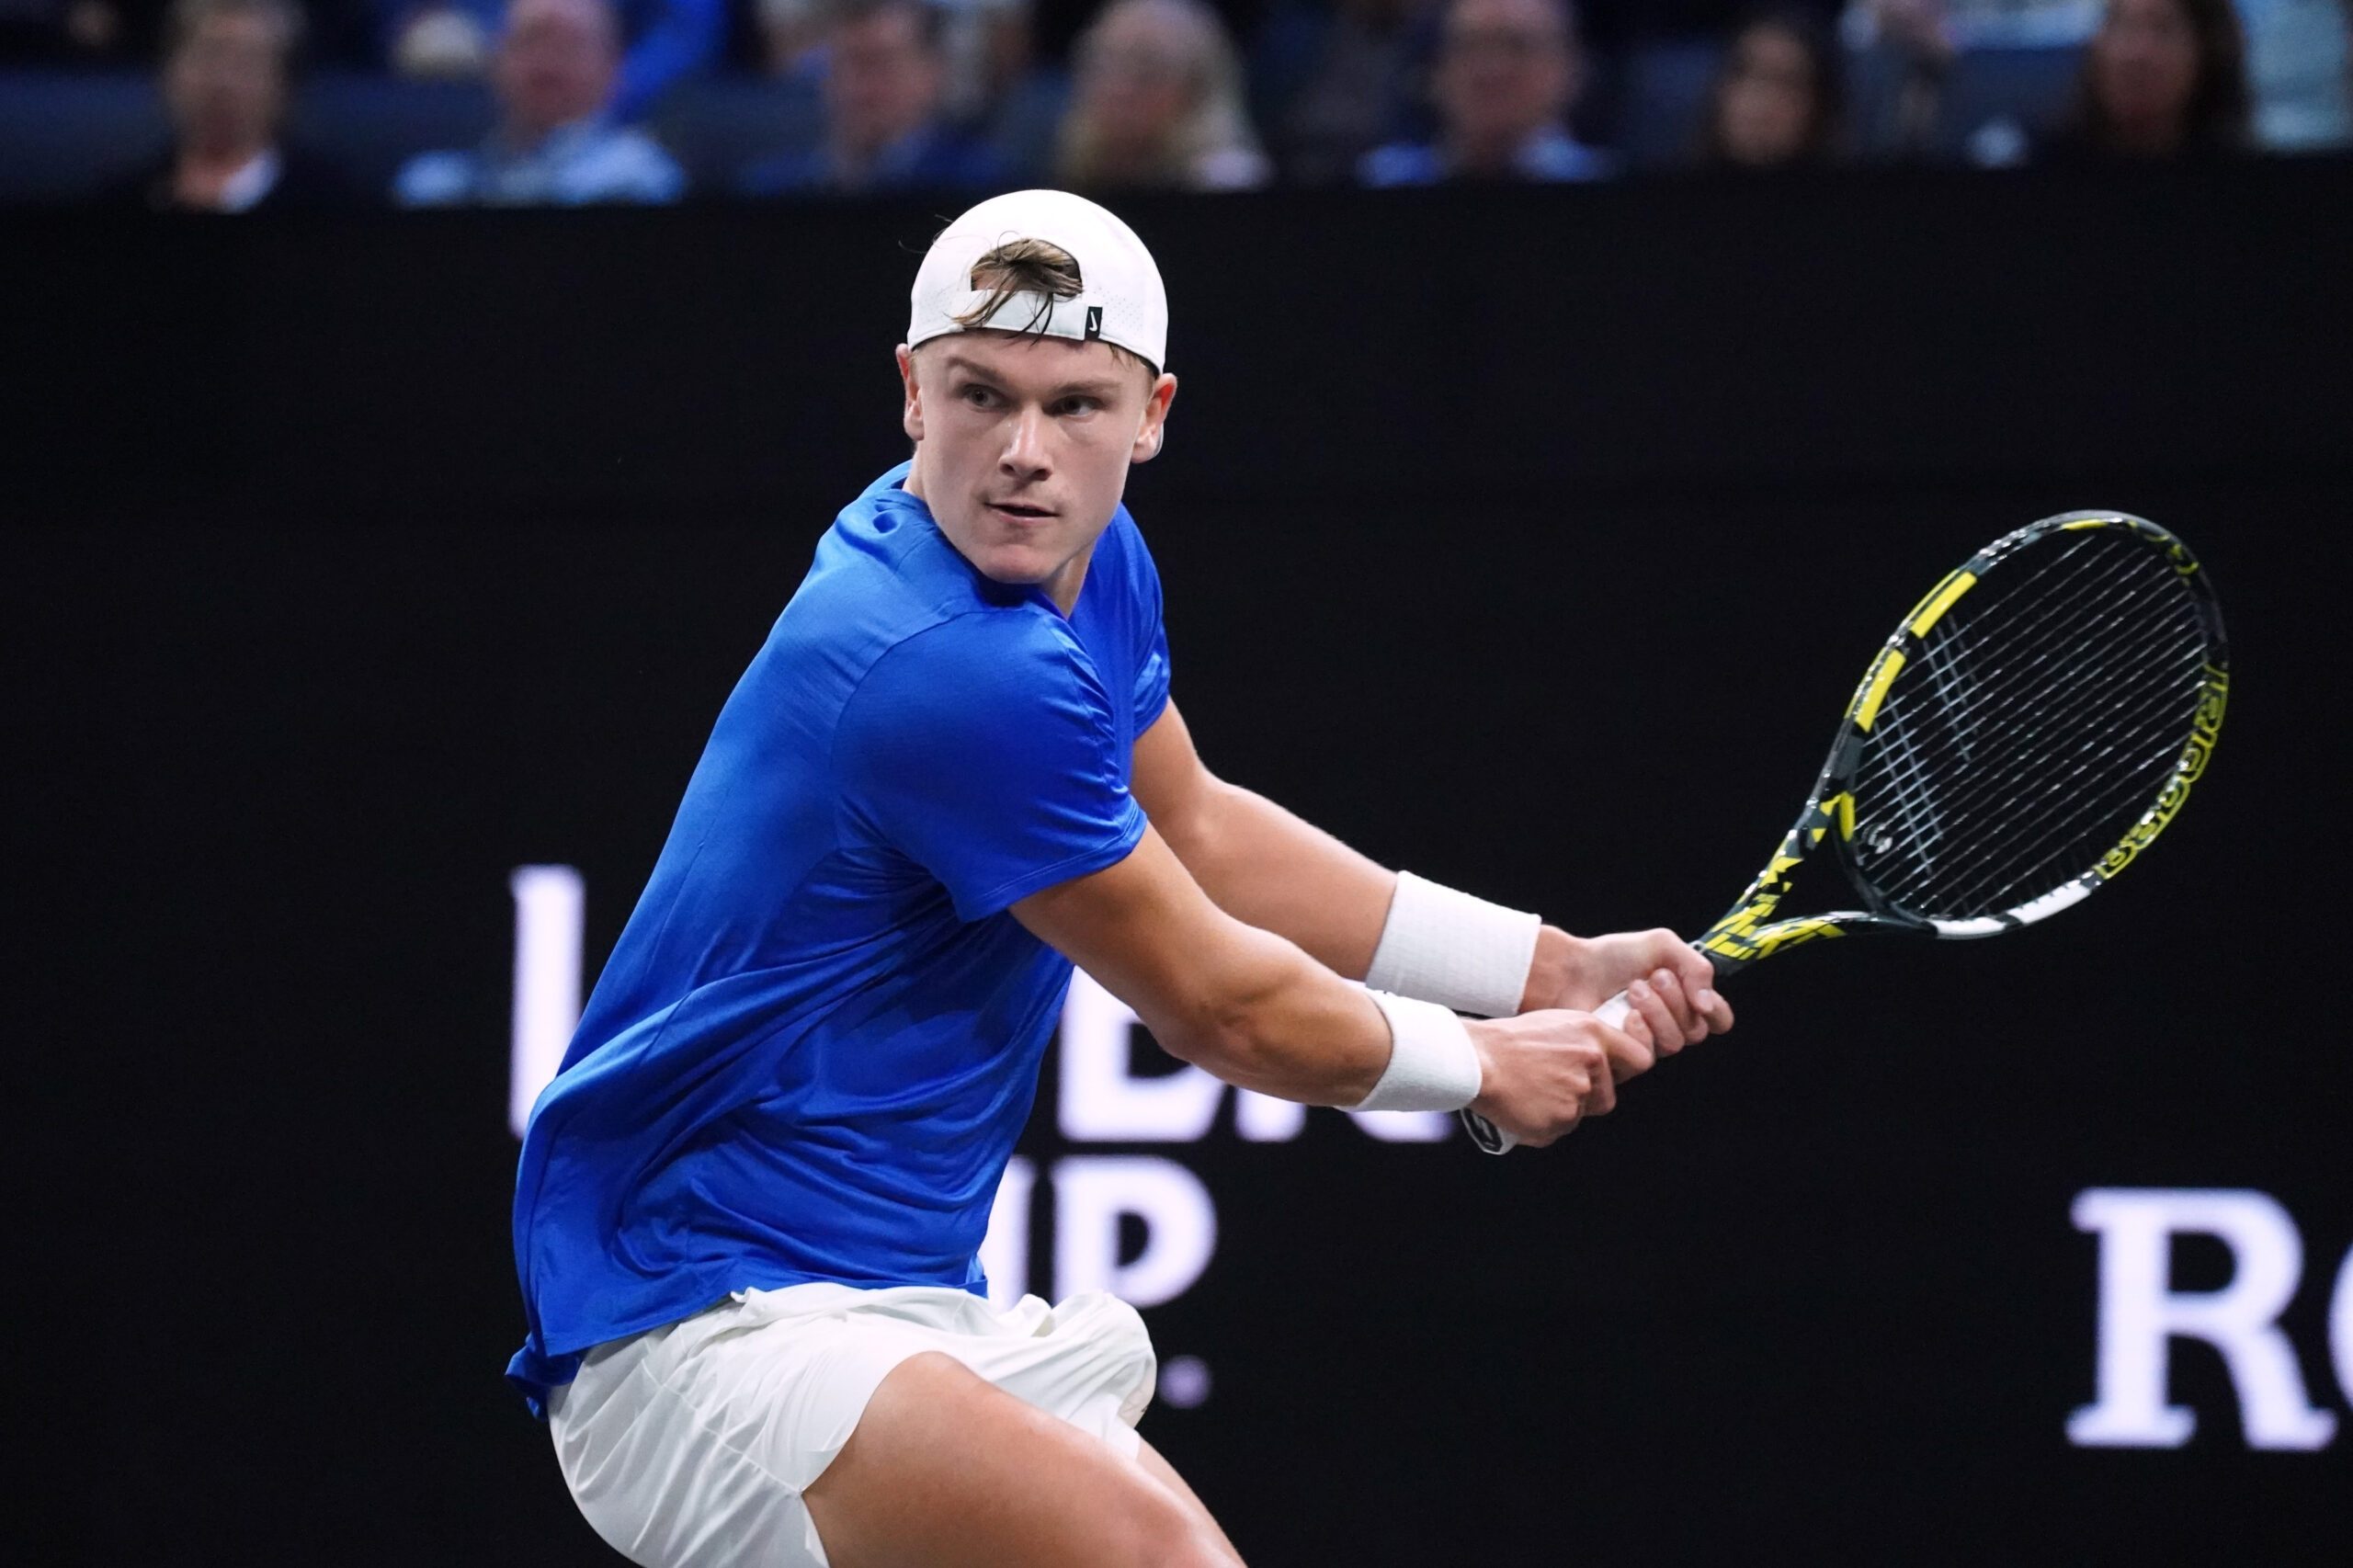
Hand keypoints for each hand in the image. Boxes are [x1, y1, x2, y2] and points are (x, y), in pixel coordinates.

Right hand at [1463, 1009, 1653, 1147]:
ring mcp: (1577, 1095)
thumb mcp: (1555, 1024)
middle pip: (1607, 1097)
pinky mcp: (1559, 1122)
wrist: (1474, 1061)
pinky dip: (1542, 1124)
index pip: (1640, 1060)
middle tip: (1553, 1085)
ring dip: (1562, 1110)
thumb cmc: (1506, 1041)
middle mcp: (1591, 1063)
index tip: (1613, 1075)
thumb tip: (1605, 1063)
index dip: (1626, 1071)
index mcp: (1592, 1034)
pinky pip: (1558, 1130)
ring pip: (1580, 1114)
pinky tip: (1523, 1106)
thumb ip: (1586, 1042)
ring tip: (1532, 1092)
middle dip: (1587, 1098)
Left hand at [1520, 925, 1733, 1068]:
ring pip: (1674, 1043)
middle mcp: (1670, 1025)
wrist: (1571, 970)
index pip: (1720, 1020)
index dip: (1716, 1012)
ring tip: (1634, 989)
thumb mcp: (1661, 945)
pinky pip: (1649, 1057)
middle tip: (1654, 978)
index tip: (1699, 996)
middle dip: (1678, 1001)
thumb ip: (1696, 966)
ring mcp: (1648, 1043)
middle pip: (1697, 1031)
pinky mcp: (1626, 1057)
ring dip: (1658, 1012)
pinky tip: (1624, 1014)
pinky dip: (1640, 1032)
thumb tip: (1708, 1005)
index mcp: (1684, 1000)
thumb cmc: (1614, 956)